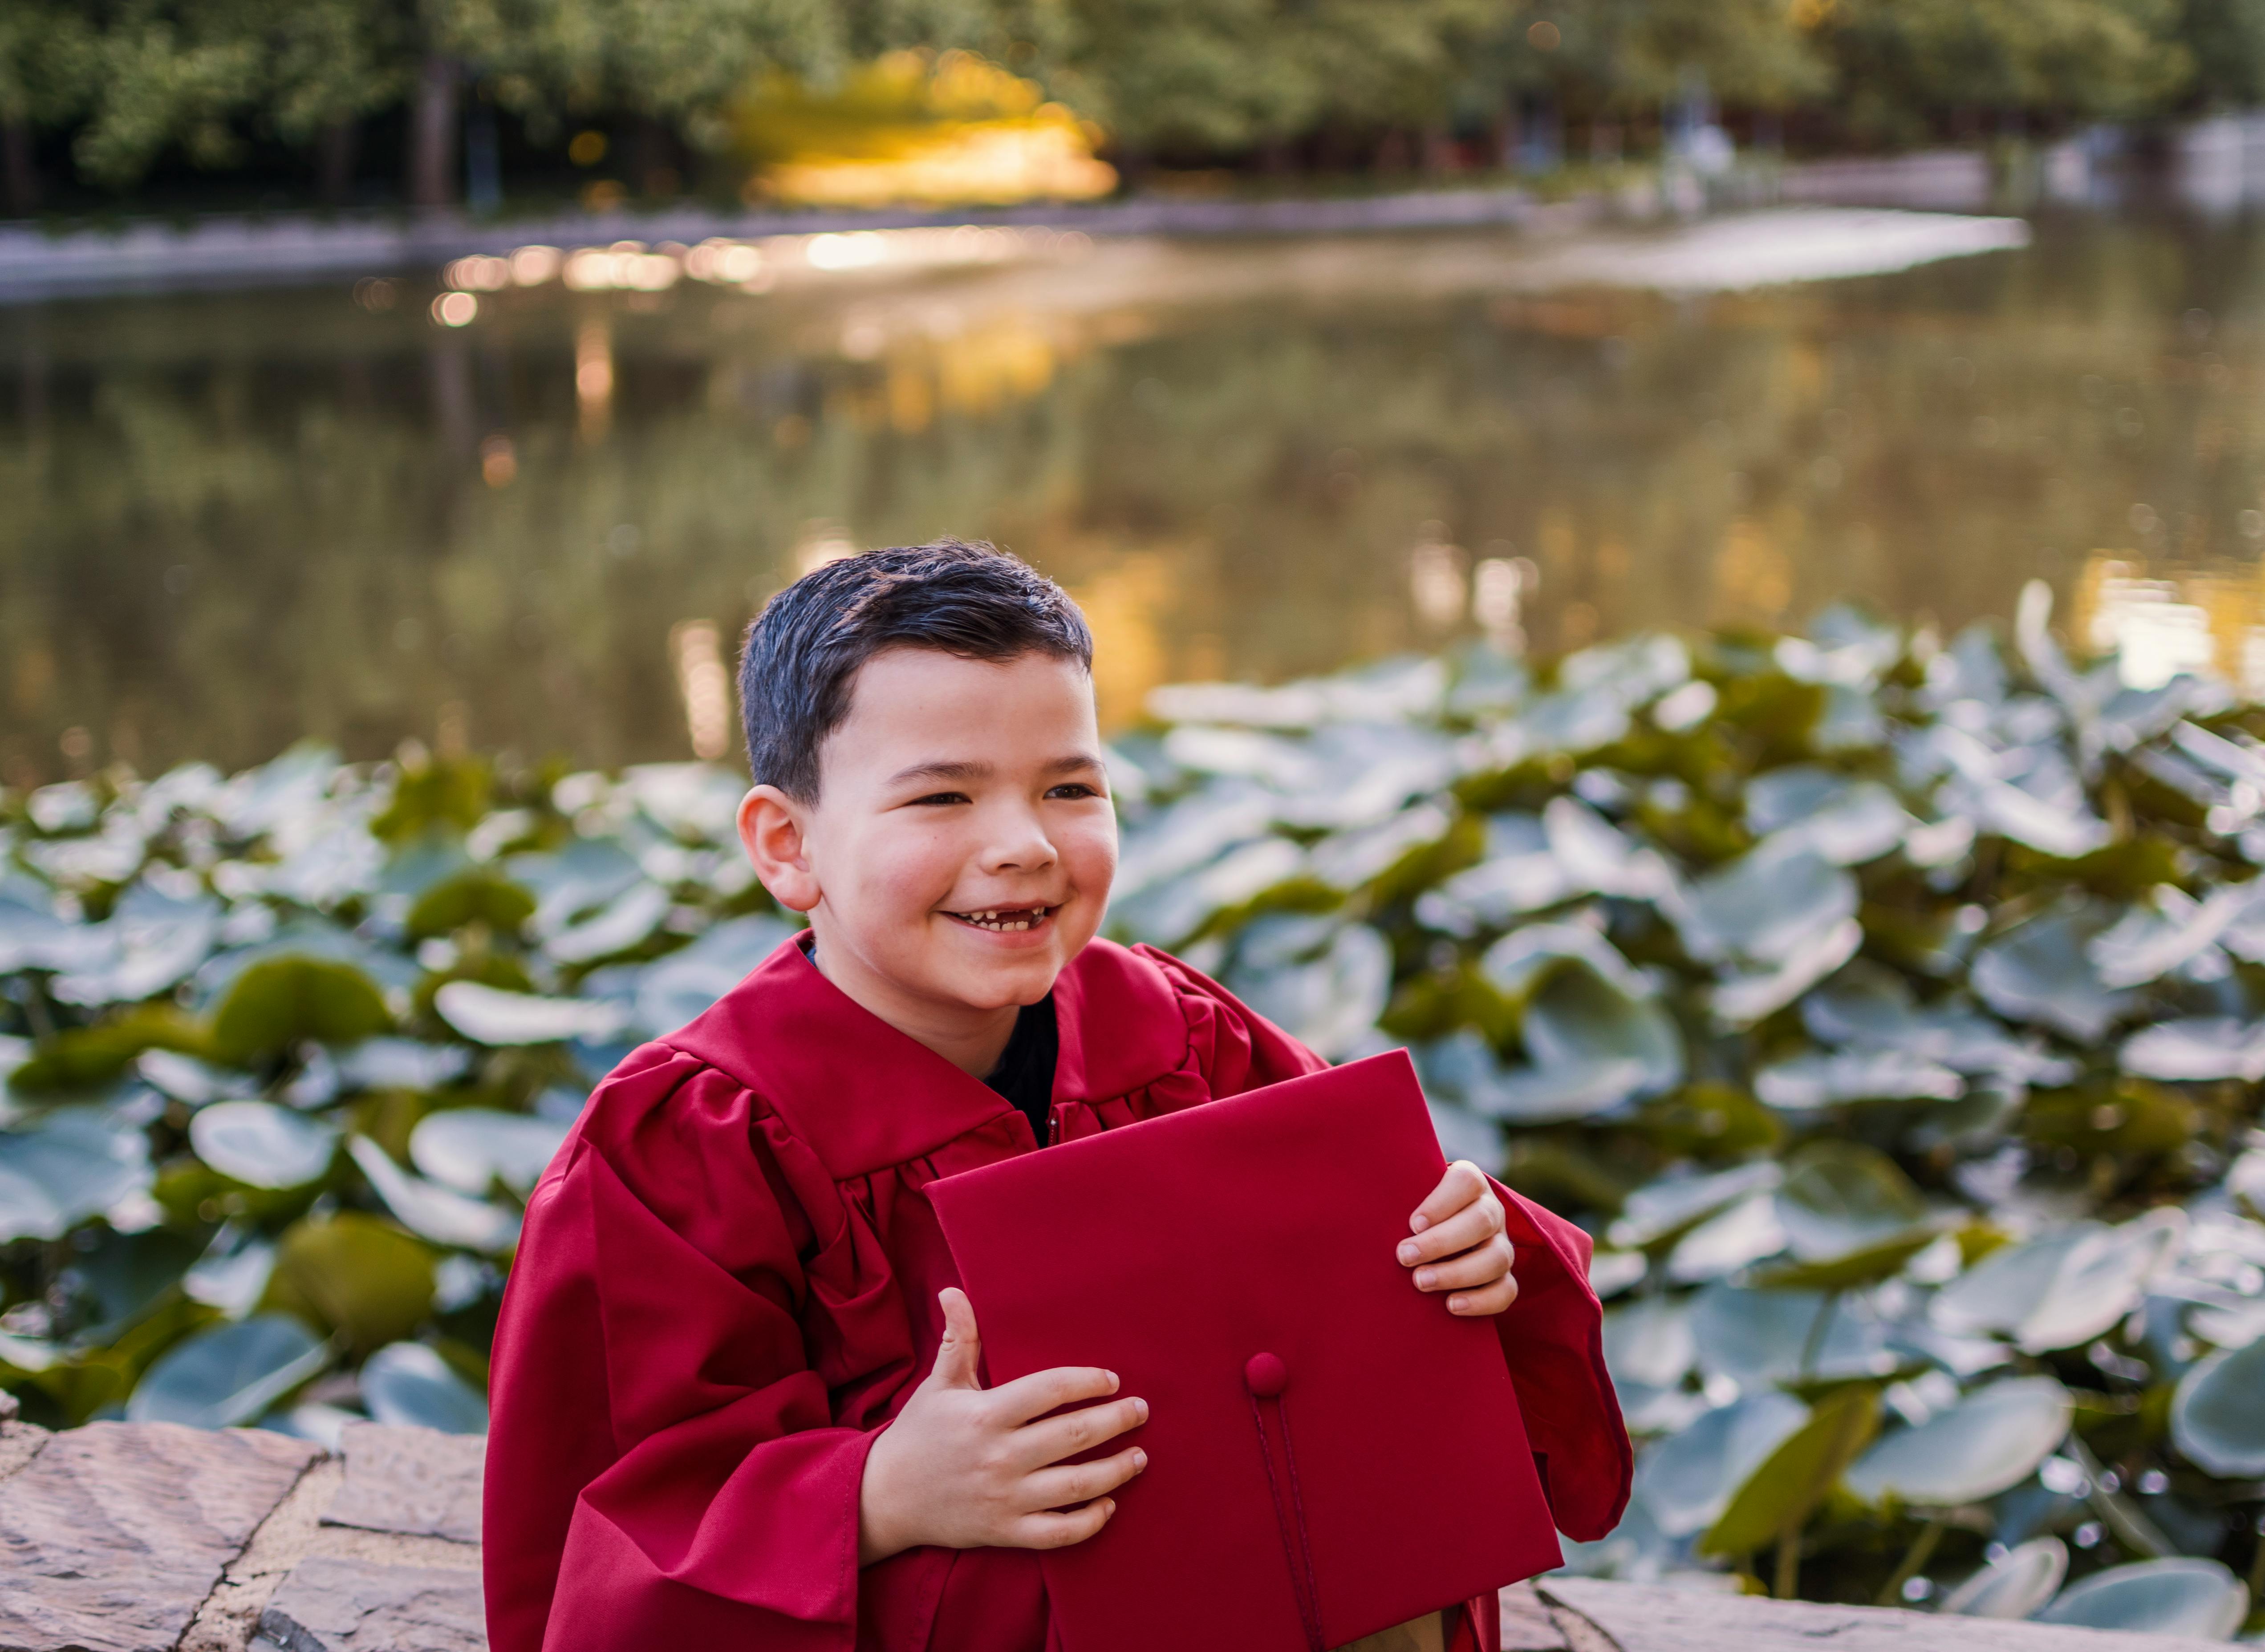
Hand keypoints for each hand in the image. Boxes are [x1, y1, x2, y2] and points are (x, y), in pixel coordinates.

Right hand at [858, 1287, 1148, 1564]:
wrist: (884, 1497)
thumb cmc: (918, 1433)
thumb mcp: (938, 1383)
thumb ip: (959, 1339)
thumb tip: (954, 1290)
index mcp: (986, 1414)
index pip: (1050, 1389)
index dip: (1087, 1381)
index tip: (1112, 1379)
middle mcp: (999, 1456)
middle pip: (1074, 1435)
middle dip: (1117, 1421)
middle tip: (1142, 1410)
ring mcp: (1005, 1498)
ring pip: (1076, 1485)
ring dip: (1116, 1471)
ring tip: (1140, 1457)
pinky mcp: (1004, 1533)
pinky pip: (1059, 1533)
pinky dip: (1090, 1522)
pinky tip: (1109, 1505)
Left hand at [1398, 1160, 1517, 1315]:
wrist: (1433, 1236)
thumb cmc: (1410, 1212)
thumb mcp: (1406, 1196)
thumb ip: (1395, 1197)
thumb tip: (1358, 1207)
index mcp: (1469, 1183)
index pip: (1467, 1181)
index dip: (1441, 1202)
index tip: (1412, 1224)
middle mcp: (1491, 1211)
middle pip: (1481, 1221)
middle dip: (1441, 1242)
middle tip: (1404, 1256)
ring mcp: (1501, 1244)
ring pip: (1497, 1257)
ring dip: (1458, 1272)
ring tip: (1420, 1282)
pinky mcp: (1503, 1276)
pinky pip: (1506, 1290)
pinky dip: (1481, 1301)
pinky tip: (1451, 1305)